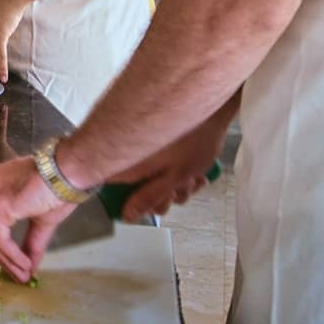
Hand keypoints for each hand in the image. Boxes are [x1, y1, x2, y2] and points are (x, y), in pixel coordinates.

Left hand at [0, 156, 76, 281]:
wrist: (69, 173)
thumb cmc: (57, 188)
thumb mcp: (39, 219)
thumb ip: (29, 242)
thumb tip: (29, 270)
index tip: (15, 267)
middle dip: (1, 256)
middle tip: (19, 275)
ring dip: (7, 260)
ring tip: (24, 274)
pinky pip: (0, 238)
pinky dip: (11, 255)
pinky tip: (25, 265)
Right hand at [110, 113, 227, 220]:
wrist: (214, 109)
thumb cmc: (195, 139)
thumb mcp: (174, 176)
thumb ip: (149, 197)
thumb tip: (128, 214)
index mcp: (130, 158)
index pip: (108, 183)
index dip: (121, 201)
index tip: (139, 210)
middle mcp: (134, 151)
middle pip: (136, 187)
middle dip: (161, 196)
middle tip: (176, 194)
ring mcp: (149, 147)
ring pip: (155, 179)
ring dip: (176, 186)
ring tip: (191, 178)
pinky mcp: (162, 145)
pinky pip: (165, 167)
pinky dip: (180, 173)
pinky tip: (195, 173)